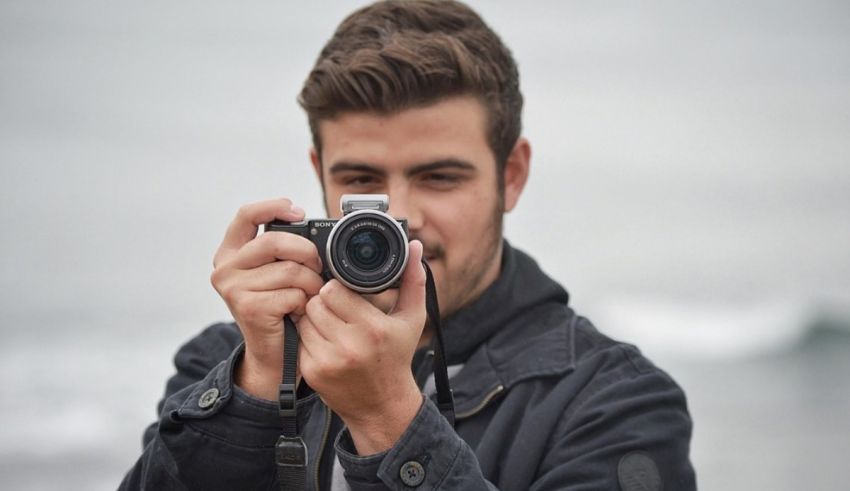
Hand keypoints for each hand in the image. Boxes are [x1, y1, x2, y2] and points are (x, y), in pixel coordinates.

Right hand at [211, 198, 323, 399]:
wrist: (273, 355)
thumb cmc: (281, 309)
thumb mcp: (276, 271)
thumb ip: (283, 248)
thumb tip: (308, 223)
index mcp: (230, 253)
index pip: (246, 215)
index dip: (274, 207)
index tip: (299, 212)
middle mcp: (225, 268)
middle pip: (275, 241)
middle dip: (307, 252)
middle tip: (318, 266)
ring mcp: (233, 288)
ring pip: (289, 270)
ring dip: (311, 283)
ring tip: (310, 295)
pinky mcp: (248, 307)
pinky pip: (292, 293)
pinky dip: (305, 301)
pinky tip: (301, 310)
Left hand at [297, 240, 427, 454]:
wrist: (382, 406)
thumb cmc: (397, 357)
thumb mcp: (412, 319)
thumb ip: (413, 280)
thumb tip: (414, 245)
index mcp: (373, 328)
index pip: (333, 290)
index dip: (335, 287)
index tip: (343, 292)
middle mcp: (349, 345)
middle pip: (316, 302)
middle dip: (322, 300)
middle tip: (334, 306)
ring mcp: (328, 360)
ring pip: (304, 318)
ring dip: (312, 316)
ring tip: (329, 322)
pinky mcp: (313, 372)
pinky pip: (299, 339)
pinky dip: (307, 336)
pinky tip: (323, 340)